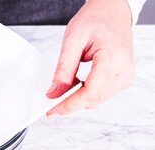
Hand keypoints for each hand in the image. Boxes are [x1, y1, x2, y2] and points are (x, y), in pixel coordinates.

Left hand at [46, 0, 135, 118]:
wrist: (112, 11)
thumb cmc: (95, 19)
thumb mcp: (72, 41)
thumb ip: (63, 69)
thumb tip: (53, 93)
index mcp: (112, 59)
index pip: (90, 94)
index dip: (69, 105)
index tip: (52, 110)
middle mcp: (124, 70)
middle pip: (93, 100)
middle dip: (71, 103)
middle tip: (51, 99)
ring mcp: (126, 76)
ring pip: (97, 100)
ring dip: (78, 98)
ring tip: (65, 85)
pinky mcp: (124, 78)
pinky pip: (102, 94)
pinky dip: (87, 92)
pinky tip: (77, 83)